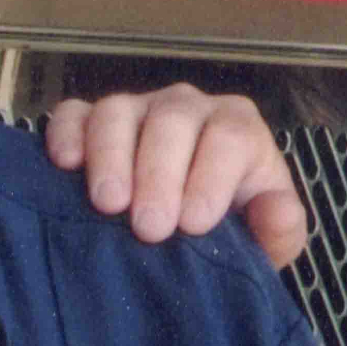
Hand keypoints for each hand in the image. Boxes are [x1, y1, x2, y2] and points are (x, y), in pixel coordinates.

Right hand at [43, 87, 311, 268]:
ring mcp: (136, 109)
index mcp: (236, 127)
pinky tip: (66, 165)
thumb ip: (280, 227)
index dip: (211, 177)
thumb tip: (277, 210)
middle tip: (150, 228)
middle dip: (160, 174)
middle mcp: (186, 107)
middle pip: (173, 120)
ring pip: (119, 111)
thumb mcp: (266, 237)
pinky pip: (74, 114)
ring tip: (108, 205)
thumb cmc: (230, 229)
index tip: (194, 223)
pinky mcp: (90, 121)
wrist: (187, 229)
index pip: (229, 136)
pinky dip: (66, 134)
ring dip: (111, 156)